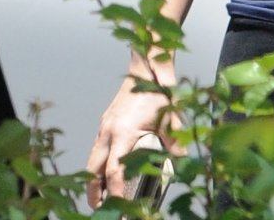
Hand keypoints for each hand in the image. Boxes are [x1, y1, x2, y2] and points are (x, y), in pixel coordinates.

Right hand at [85, 65, 179, 206]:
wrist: (146, 67)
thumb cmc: (157, 89)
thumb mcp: (170, 115)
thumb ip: (174, 139)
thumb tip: (181, 158)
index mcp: (123, 132)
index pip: (114, 171)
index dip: (114, 192)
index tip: (117, 206)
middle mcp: (109, 131)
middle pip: (93, 170)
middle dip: (94, 191)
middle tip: (99, 207)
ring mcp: (105, 126)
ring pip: (92, 159)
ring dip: (94, 178)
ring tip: (100, 195)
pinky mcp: (106, 121)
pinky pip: (96, 147)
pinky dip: (97, 162)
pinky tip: (105, 168)